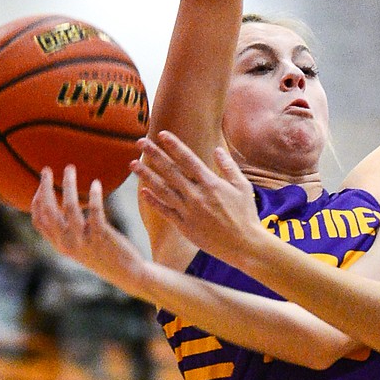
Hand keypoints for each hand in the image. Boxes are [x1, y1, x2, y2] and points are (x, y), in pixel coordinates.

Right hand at [31, 166, 145, 294]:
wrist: (127, 274)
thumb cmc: (104, 256)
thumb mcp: (79, 247)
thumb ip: (67, 231)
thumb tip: (57, 206)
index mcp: (60, 246)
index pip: (39, 220)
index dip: (37, 200)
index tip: (42, 184)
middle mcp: (68, 244)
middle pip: (48, 211)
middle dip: (45, 187)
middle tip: (46, 170)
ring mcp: (84, 241)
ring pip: (69, 207)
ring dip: (68, 184)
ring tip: (70, 168)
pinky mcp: (101, 236)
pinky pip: (95, 210)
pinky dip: (94, 194)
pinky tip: (96, 183)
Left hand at [135, 132, 262, 268]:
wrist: (244, 246)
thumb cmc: (246, 215)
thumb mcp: (243, 186)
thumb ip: (228, 166)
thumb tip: (217, 149)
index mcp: (210, 183)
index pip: (188, 159)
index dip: (173, 145)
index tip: (161, 134)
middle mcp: (196, 195)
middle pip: (170, 170)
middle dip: (154, 154)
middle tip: (140, 141)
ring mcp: (188, 211)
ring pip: (162, 189)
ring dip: (147, 175)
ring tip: (133, 165)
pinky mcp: (185, 226)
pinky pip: (165, 211)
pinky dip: (153, 201)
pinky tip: (143, 191)